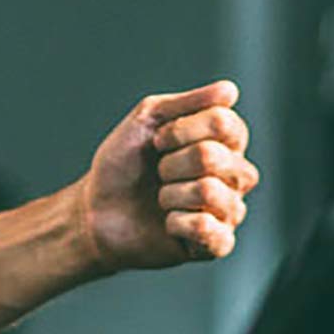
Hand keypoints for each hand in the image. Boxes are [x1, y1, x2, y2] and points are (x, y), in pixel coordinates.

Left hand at [78, 81, 259, 272]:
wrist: (97, 209)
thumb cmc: (124, 164)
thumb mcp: (147, 118)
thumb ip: (188, 102)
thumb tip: (229, 90)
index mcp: (226, 142)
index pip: (224, 123)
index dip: (181, 130)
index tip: (158, 140)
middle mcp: (236, 175)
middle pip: (213, 156)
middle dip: (170, 163)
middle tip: (158, 173)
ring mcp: (230, 210)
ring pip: (209, 191)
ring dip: (170, 194)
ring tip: (162, 199)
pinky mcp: (218, 242)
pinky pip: (209, 229)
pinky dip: (177, 223)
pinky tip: (169, 224)